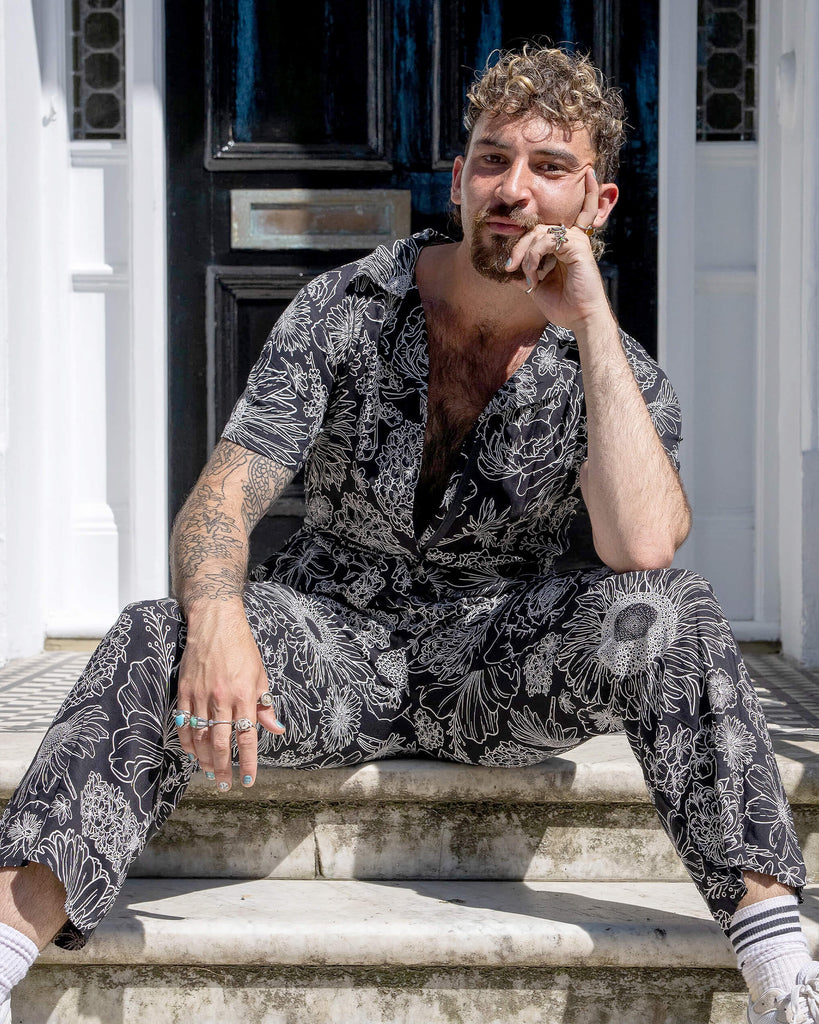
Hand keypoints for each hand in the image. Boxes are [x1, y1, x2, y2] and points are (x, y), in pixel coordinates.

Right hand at [175, 598, 284, 791]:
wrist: (215, 622)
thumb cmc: (242, 648)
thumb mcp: (260, 675)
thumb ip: (265, 705)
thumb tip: (277, 730)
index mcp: (244, 695)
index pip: (247, 737)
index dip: (248, 762)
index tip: (248, 780)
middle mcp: (222, 698)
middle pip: (221, 743)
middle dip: (222, 768)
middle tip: (223, 785)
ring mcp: (201, 695)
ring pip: (200, 736)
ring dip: (203, 758)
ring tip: (208, 772)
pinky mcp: (184, 690)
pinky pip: (183, 722)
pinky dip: (186, 740)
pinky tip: (191, 752)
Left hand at [504, 167, 612, 332]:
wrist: (581, 319)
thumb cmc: (564, 306)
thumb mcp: (538, 288)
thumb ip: (525, 274)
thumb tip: (508, 269)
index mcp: (561, 247)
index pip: (538, 231)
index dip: (520, 243)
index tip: (508, 266)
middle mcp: (569, 240)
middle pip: (535, 230)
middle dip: (518, 248)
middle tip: (509, 267)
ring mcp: (574, 240)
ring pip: (538, 233)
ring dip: (526, 255)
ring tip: (528, 278)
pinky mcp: (577, 245)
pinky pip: (547, 240)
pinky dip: (534, 256)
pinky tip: (535, 276)